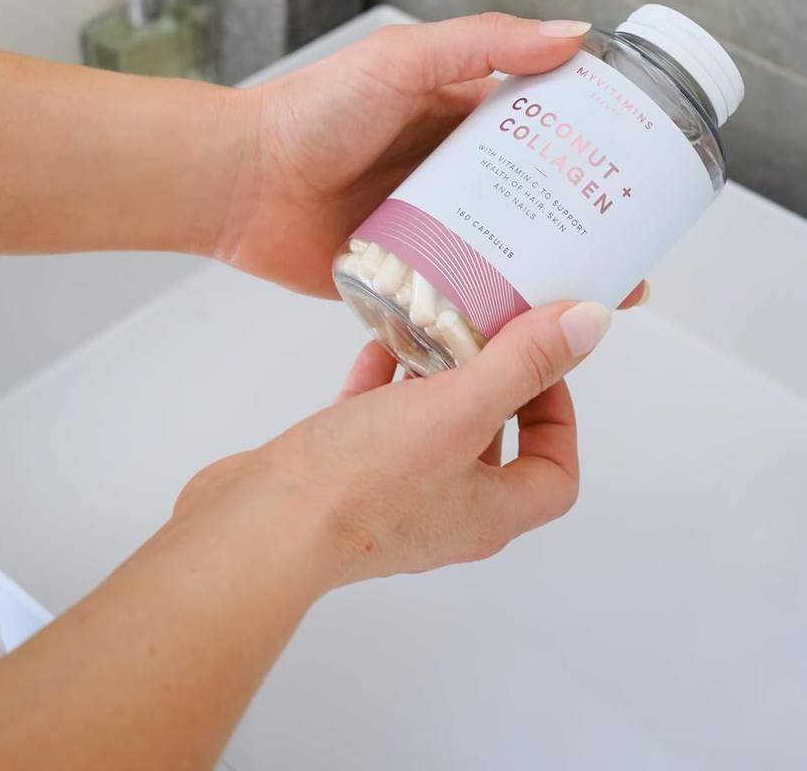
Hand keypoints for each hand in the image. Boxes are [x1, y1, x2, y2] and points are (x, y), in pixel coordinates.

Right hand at [172, 298, 610, 586]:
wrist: (258, 528)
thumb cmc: (366, 479)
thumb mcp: (460, 408)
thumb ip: (523, 363)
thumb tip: (591, 322)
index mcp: (489, 512)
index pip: (554, 473)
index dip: (560, 416)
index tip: (538, 360)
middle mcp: (446, 512)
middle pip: (492, 445)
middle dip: (493, 383)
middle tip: (485, 329)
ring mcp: (390, 499)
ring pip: (431, 430)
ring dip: (437, 379)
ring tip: (434, 324)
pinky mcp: (340, 478)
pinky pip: (376, 424)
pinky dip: (383, 383)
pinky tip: (376, 342)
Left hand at [215, 13, 595, 295]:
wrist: (239, 183)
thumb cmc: (312, 112)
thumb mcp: (402, 59)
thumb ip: (482, 42)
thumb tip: (572, 35)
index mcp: (459, 121)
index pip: (542, 134)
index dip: (590, 150)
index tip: (638, 170)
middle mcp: (452, 178)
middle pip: (534, 203)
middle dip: (585, 228)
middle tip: (632, 254)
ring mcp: (431, 231)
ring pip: (507, 257)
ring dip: (551, 277)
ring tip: (599, 299)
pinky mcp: (406, 278)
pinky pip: (460, 298)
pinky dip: (496, 314)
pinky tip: (534, 333)